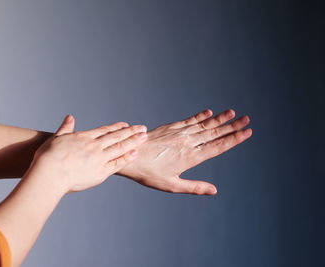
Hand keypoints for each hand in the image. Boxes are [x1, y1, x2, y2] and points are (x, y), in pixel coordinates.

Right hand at [30, 115, 147, 193]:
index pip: (104, 131)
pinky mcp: (100, 172)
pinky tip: (135, 153)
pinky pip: (117, 163)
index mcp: (84, 138)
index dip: (116, 127)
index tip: (125, 125)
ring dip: (133, 141)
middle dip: (131, 132)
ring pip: (120, 148)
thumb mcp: (56, 138)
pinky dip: (126, 157)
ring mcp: (99, 159)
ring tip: (144, 137)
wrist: (49, 174)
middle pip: (116, 137)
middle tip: (142, 128)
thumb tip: (70, 117)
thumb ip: (65, 128)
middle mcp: (94, 146)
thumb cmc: (48, 157)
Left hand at [118, 109, 251, 194]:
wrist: (130, 155)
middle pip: (215, 133)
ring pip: (204, 125)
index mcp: (191, 157)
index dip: (234, 139)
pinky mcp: (170, 127)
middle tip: (247, 119)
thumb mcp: (172, 185)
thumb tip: (214, 190)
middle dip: (232, 126)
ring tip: (233, 113)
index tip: (247, 132)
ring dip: (219, 119)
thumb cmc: (149, 173)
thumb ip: (194, 187)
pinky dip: (200, 116)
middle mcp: (188, 143)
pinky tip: (209, 112)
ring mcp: (179, 133)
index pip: (218, 146)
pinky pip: (189, 120)